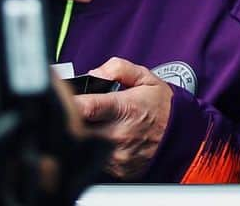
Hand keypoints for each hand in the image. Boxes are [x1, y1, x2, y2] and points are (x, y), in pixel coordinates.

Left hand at [71, 58, 173, 180]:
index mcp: (124, 108)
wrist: (180, 135)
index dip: (67, 103)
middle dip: (71, 119)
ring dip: (81, 134)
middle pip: (76, 129)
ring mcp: (114, 156)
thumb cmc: (163, 107)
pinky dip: (90, 149)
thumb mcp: (147, 78)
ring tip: (94, 125)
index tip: (59, 99)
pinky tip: (100, 139)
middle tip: (76, 111)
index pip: (86, 108)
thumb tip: (95, 73)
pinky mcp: (114, 172)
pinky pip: (91, 160)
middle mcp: (117, 134)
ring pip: (81, 146)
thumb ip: (119, 69)